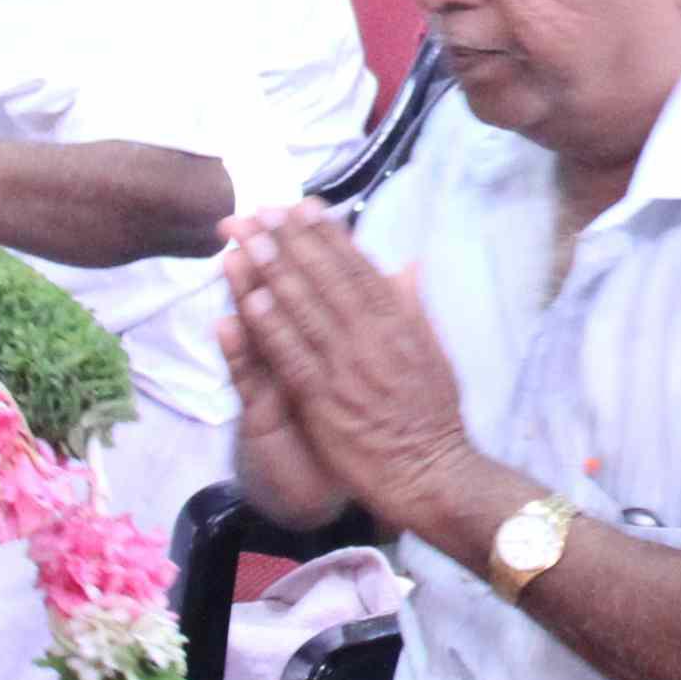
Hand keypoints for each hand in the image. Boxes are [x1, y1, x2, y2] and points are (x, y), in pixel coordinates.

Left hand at [217, 206, 502, 546]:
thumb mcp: (434, 352)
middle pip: (325, 278)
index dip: (326, 234)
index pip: (358, 268)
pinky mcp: (327, 400)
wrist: (433, 473)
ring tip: (246, 241)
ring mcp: (348, 367)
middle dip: (289, 241)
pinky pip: (295, 356)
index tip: (300, 206)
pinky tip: (250, 300)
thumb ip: (414, 308)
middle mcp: (374, 336)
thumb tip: (408, 264)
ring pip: (306, 309)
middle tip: (258, 211)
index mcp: (399, 322)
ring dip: (273, 271)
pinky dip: (273, 327)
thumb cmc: (433, 417)